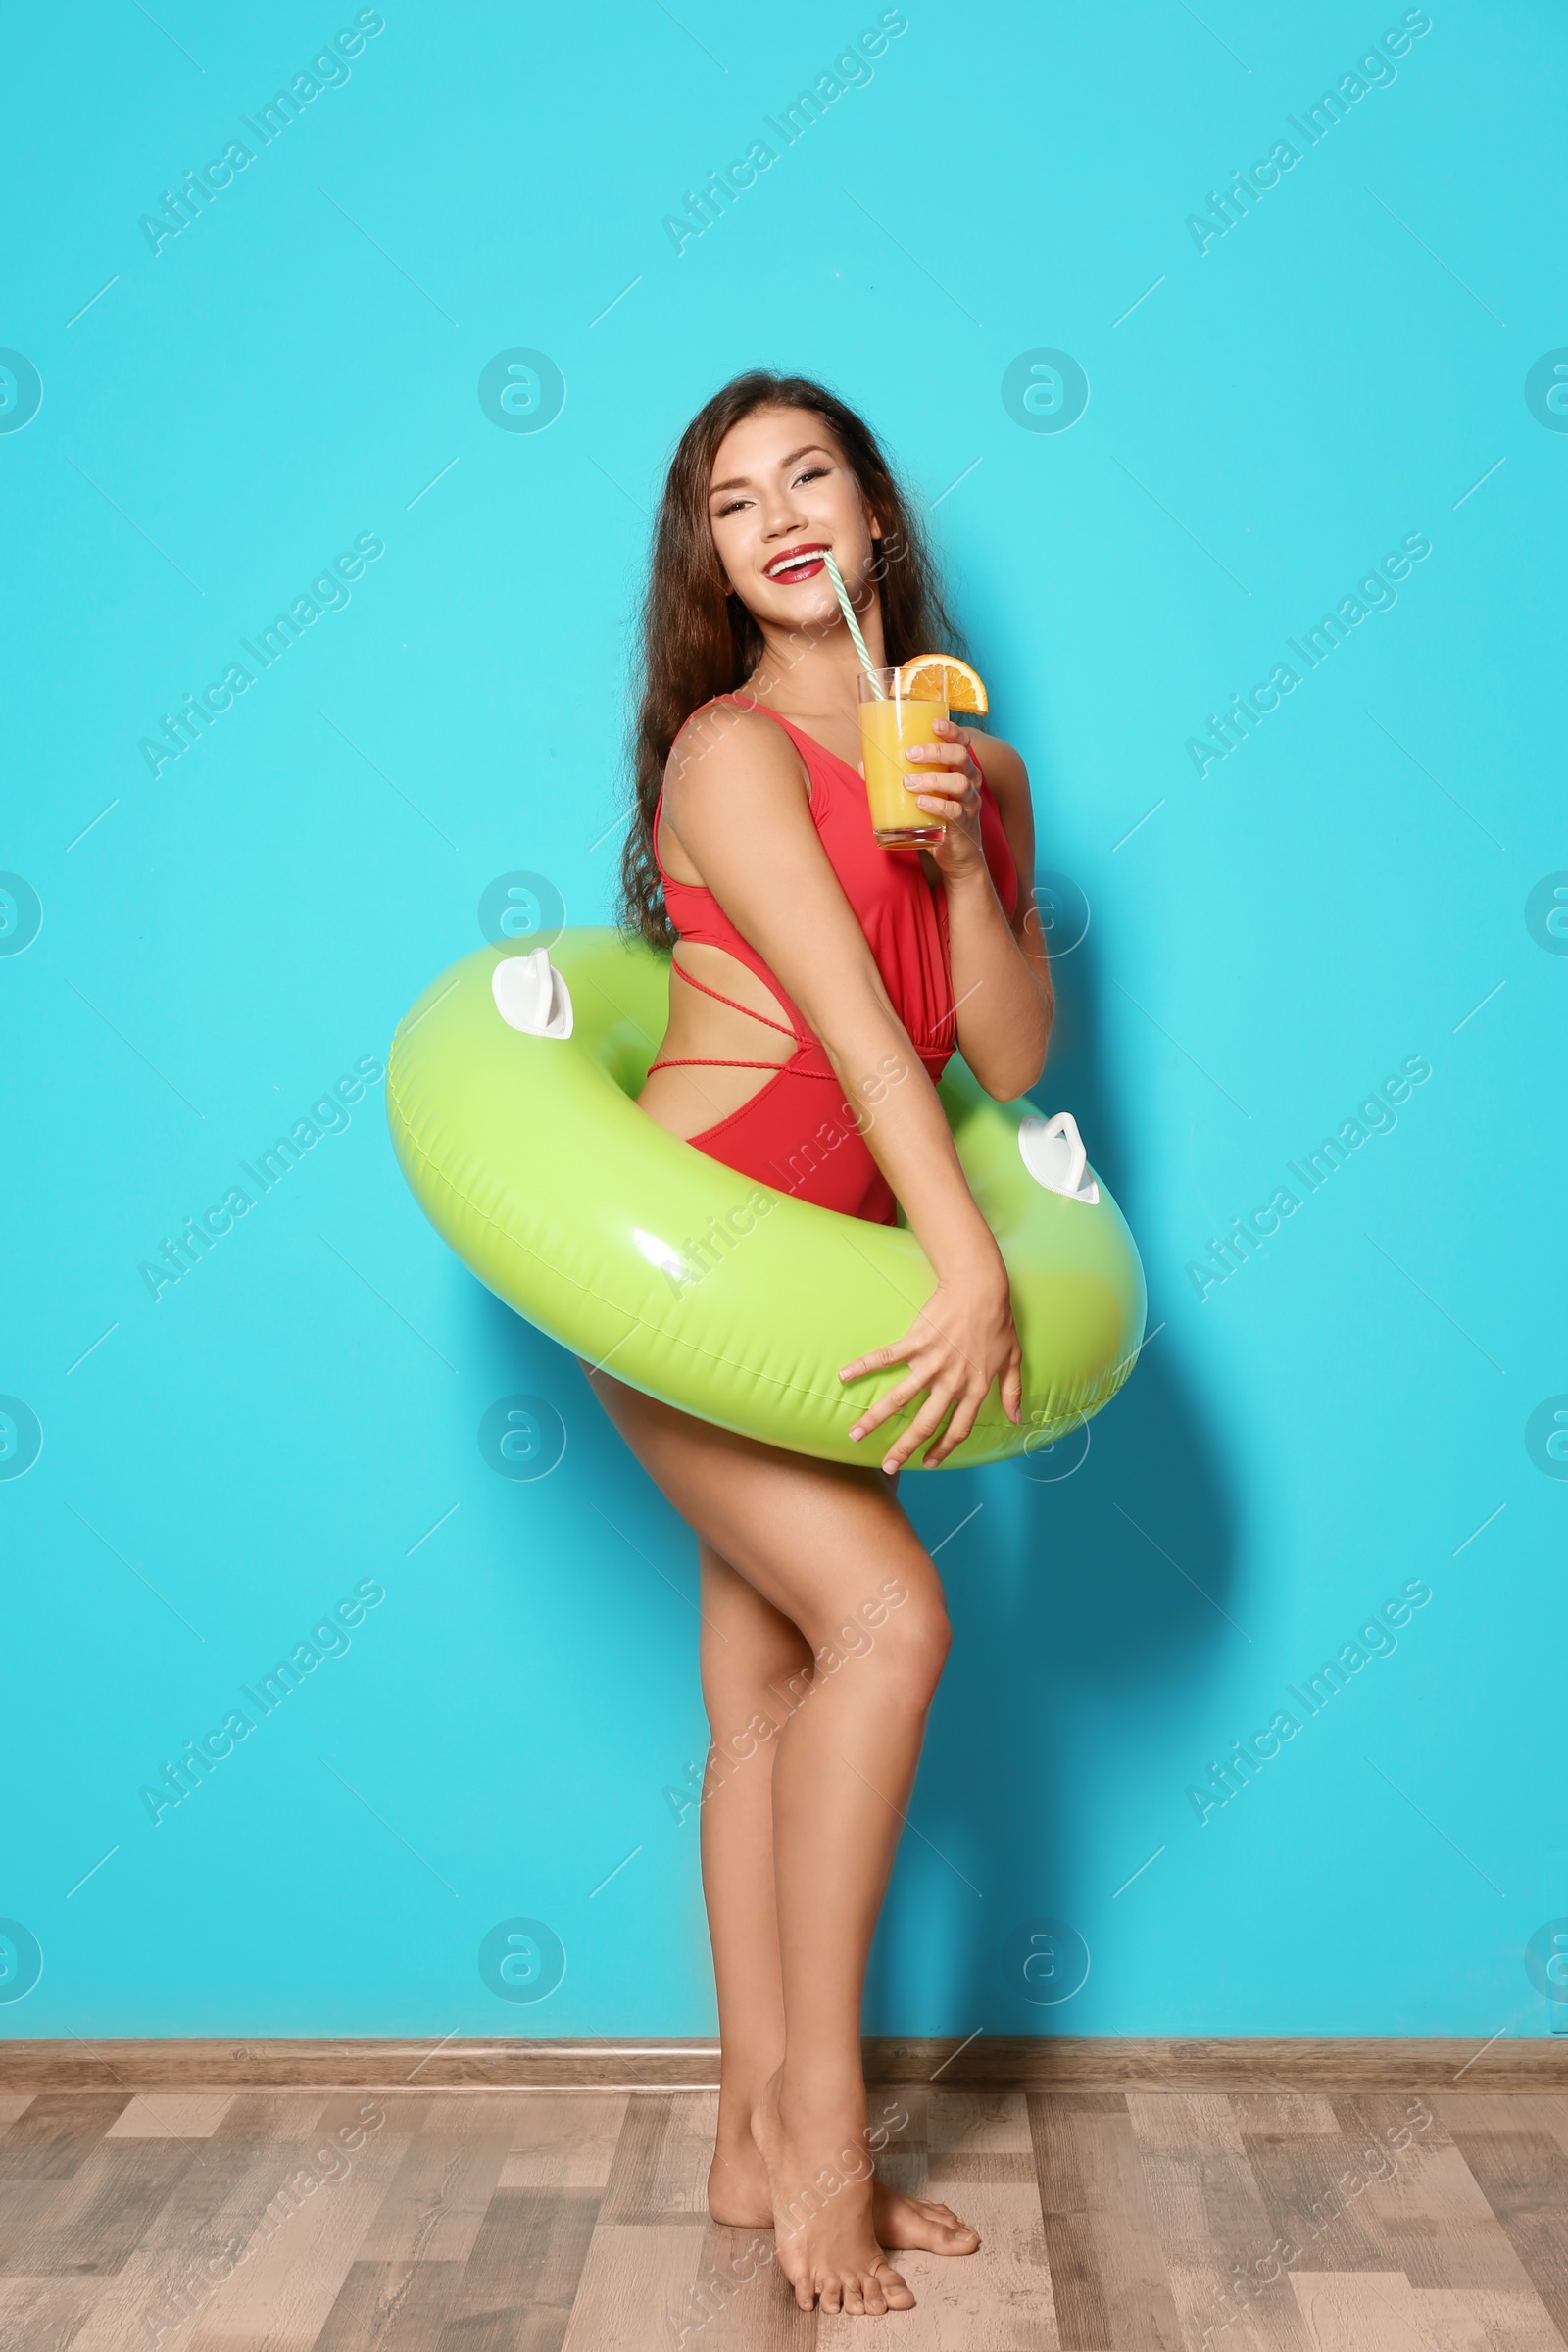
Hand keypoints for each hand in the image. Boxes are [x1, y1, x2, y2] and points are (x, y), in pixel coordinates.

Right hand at [838, 1270, 1022, 1471]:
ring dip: (875, 1418)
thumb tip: (1017, 1418)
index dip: (943, 1448)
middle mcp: (951, 1381)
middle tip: (887, 1466)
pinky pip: (886, 1357)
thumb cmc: (998, 1321)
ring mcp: (931, 1363)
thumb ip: (1012, 1391)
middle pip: (924, 1423)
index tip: (928, 1463)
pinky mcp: (915, 1341)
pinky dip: (863, 1366)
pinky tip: (844, 1375)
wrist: (981, 1288)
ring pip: (900, 1398)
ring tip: (855, 1434)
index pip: (958, 1428)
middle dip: (904, 1448)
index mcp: (975, 1388)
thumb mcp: (1013, 1358)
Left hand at [903, 718, 987, 883]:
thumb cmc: (936, 816)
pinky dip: (938, 806)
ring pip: (960, 783)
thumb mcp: (919, 793)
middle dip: (936, 751)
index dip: (952, 730)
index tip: (934, 724)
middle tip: (910, 755)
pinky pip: (955, 812)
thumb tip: (862, 766)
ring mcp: (969, 803)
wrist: (957, 855)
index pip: (962, 742)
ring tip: (908, 783)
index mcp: (958, 768)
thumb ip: (893, 778)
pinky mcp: (964, 825)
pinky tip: (921, 804)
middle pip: (961, 757)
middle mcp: (969, 781)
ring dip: (933, 780)